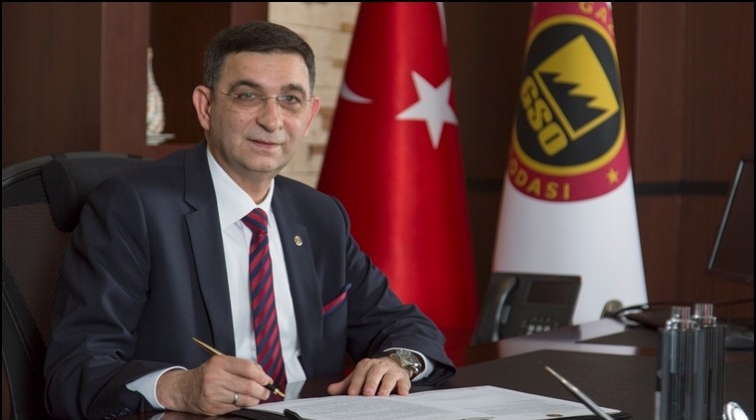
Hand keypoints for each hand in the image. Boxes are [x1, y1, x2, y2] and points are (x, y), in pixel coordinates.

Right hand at [156, 355, 273, 414]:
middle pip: (248, 385)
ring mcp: (214, 394)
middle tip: (266, 391)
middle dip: (262, 390)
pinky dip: (243, 405)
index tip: (267, 379)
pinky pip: (236, 407)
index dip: (261, 375)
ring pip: (244, 399)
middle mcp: (216, 378)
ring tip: (257, 396)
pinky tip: (243, 401)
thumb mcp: (221, 363)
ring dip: (255, 399)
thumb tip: (262, 373)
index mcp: (219, 363)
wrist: (184, 389)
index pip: (247, 368)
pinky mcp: (214, 407)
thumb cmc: (207, 374)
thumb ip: (242, 366)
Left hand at [326, 356, 410, 396]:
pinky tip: (402, 394)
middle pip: (375, 372)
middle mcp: (380, 365)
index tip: (352, 394)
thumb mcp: (359, 377)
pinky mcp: (403, 377)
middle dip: (371, 383)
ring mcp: (392, 371)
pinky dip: (403, 388)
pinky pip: (404, 382)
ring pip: (390, 376)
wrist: (392, 364)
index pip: (360, 372)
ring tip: (382, 395)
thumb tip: (330, 390)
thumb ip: (346, 385)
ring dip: (386, 386)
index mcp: (366, 365)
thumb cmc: (372, 375)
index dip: (356, 383)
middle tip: (367, 394)